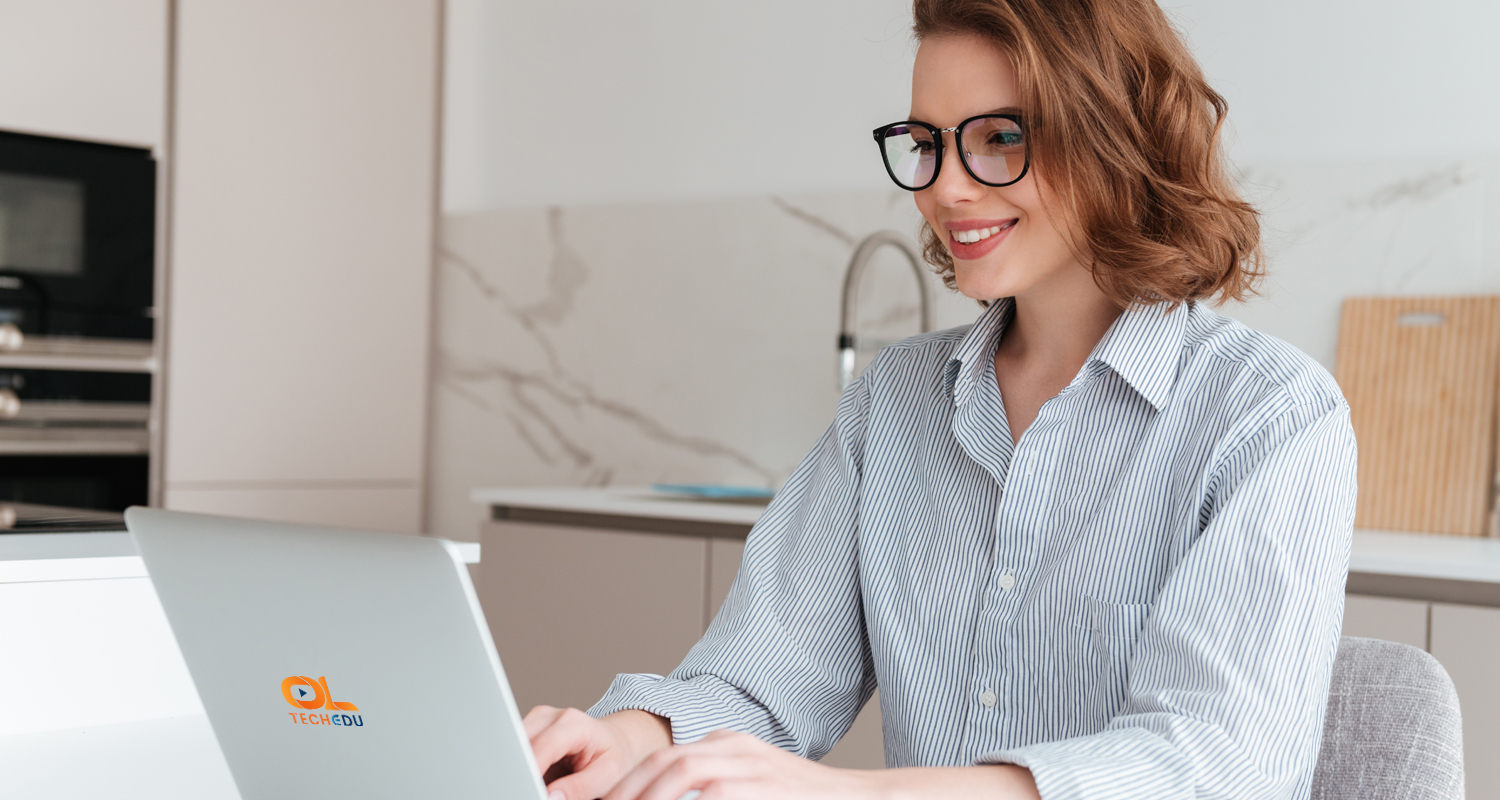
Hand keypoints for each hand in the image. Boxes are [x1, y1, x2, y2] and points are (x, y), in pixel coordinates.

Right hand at [525, 706, 673, 799]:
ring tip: (536, 786)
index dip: (529, 773)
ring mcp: (535, 721)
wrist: (617, 740)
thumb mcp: (607, 775)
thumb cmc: (614, 755)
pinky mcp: (527, 732)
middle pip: (519, 747)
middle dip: (520, 774)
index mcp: (573, 723)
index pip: (541, 748)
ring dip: (519, 772)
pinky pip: (514, 753)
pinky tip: (534, 780)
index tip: (528, 791)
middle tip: (531, 790)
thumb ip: (579, 788)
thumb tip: (549, 797)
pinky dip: (520, 770)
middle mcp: (549, 716)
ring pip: (511, 749)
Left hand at [601, 729, 878, 799]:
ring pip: (683, 771)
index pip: (665, 759)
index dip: (630, 785)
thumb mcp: (754, 789)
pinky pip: (714, 794)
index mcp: (728, 746)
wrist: (861, 799)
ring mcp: (752, 766)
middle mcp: (736, 749)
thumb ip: (716, 791)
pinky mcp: (764, 786)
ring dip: (649, 795)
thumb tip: (663, 795)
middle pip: (666, 762)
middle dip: (629, 791)